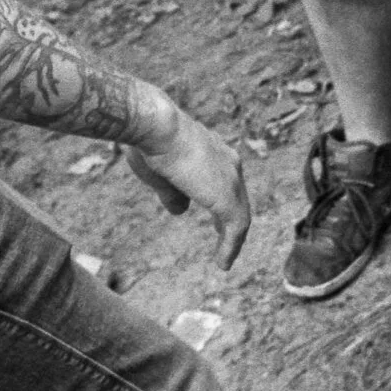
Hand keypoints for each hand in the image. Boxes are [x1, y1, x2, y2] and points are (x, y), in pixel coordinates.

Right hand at [125, 107, 251, 268]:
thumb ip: (174, 194)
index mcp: (213, 151)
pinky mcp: (227, 198)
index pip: (223, 179)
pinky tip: (222, 262)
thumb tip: (180, 212)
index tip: (214, 214)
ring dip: (232, 239)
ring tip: (224, 259)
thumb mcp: (161, 173)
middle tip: (226, 238)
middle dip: (231, 219)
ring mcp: (230, 180)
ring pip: (239, 215)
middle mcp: (228, 162)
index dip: (219, 198)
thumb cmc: (151, 143)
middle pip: (236, 197)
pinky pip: (235, 228)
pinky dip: (230, 246)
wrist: (157, 127)